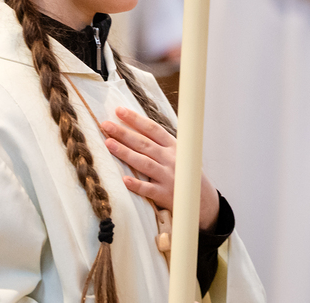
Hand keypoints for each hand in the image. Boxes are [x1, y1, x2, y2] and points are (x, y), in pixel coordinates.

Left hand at [101, 106, 219, 230]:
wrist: (202, 199)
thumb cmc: (184, 172)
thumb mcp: (177, 153)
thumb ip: (159, 142)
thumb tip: (134, 126)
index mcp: (173, 146)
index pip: (152, 129)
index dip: (135, 119)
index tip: (119, 111)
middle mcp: (171, 159)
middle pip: (144, 143)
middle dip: (124, 133)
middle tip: (106, 125)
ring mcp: (168, 177)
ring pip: (144, 163)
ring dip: (125, 153)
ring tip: (108, 143)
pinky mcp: (165, 194)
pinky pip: (148, 189)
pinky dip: (137, 184)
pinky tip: (124, 179)